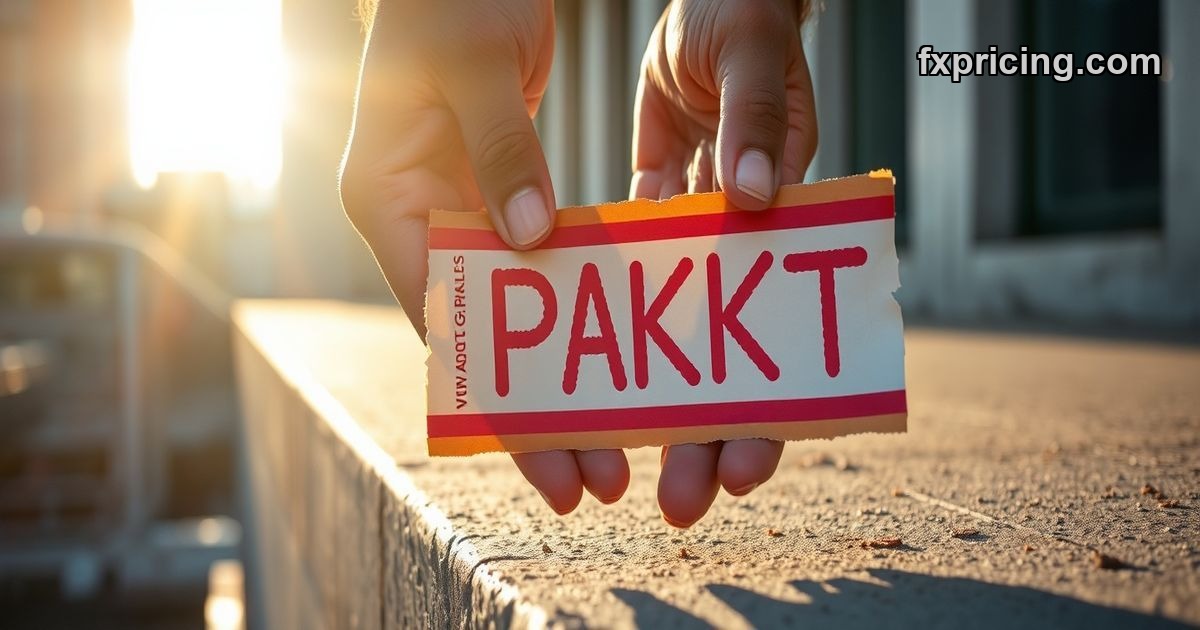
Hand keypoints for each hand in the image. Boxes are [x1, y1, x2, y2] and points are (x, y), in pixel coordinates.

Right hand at [340, 0, 628, 514]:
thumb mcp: (474, 68)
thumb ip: (501, 151)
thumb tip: (530, 239)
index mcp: (384, 197)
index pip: (441, 317)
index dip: (495, 391)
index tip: (549, 453)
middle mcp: (415, 216)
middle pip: (477, 338)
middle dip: (533, 413)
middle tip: (592, 481)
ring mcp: (454, 209)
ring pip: (506, 315)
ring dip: (555, 374)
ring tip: (610, 441)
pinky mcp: (494, 195)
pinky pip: (529, 271)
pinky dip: (564, 313)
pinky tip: (606, 356)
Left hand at [631, 0, 817, 526]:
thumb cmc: (751, 12)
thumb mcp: (756, 60)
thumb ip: (762, 126)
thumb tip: (760, 201)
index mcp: (785, 219)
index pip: (779, 336)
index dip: (764, 405)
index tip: (742, 469)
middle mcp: (745, 238)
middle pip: (727, 352)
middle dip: (703, 429)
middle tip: (678, 502)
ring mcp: (703, 223)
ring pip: (680, 322)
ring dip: (656, 385)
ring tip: (622, 448)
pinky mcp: (663, 197)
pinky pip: (641, 266)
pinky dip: (620, 309)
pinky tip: (588, 354)